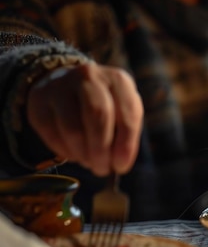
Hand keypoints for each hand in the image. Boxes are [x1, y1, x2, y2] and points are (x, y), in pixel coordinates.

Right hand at [26, 62, 143, 175]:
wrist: (68, 84)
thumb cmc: (105, 104)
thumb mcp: (122, 111)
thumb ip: (125, 134)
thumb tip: (119, 165)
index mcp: (118, 80)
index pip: (128, 114)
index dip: (126, 144)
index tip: (121, 166)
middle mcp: (89, 76)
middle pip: (98, 116)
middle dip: (101, 150)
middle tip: (102, 169)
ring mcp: (61, 85)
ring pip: (72, 128)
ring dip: (83, 154)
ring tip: (89, 162)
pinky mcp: (39, 99)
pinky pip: (51, 132)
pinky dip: (64, 151)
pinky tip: (73, 154)